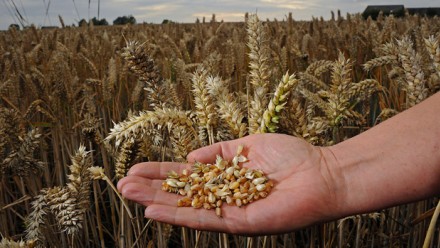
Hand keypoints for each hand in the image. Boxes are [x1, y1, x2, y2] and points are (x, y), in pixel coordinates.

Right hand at [117, 133, 341, 234]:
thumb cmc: (290, 156)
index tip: (136, 169)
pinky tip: (154, 211)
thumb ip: (218, 153)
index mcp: (224, 179)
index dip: (161, 173)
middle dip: (151, 189)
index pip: (186, 177)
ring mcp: (229, 211)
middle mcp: (223, 197)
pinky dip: (178, 216)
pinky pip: (204, 220)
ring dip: (156, 202)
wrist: (321, 172)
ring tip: (128, 194)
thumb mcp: (247, 146)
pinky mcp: (240, 223)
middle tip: (121, 184)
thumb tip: (189, 159)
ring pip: (186, 208)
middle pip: (180, 194)